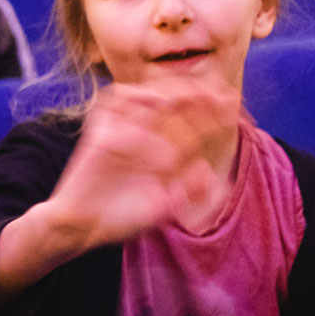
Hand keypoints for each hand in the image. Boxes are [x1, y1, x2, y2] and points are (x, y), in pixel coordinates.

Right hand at [44, 79, 237, 249]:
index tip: (232, 105)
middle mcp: (147, 137)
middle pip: (173, 102)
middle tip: (215, 94)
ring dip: (167, 91)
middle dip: (197, 95)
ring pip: (146, 94)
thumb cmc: (121, 219)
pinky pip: (112, 102)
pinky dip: (131, 96)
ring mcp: (122, 131)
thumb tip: (208, 173)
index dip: (213, 113)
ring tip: (188, 95)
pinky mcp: (100, 131)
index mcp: (166, 152)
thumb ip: (185, 193)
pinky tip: (153, 102)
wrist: (83, 225)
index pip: (192, 125)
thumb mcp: (162, 209)